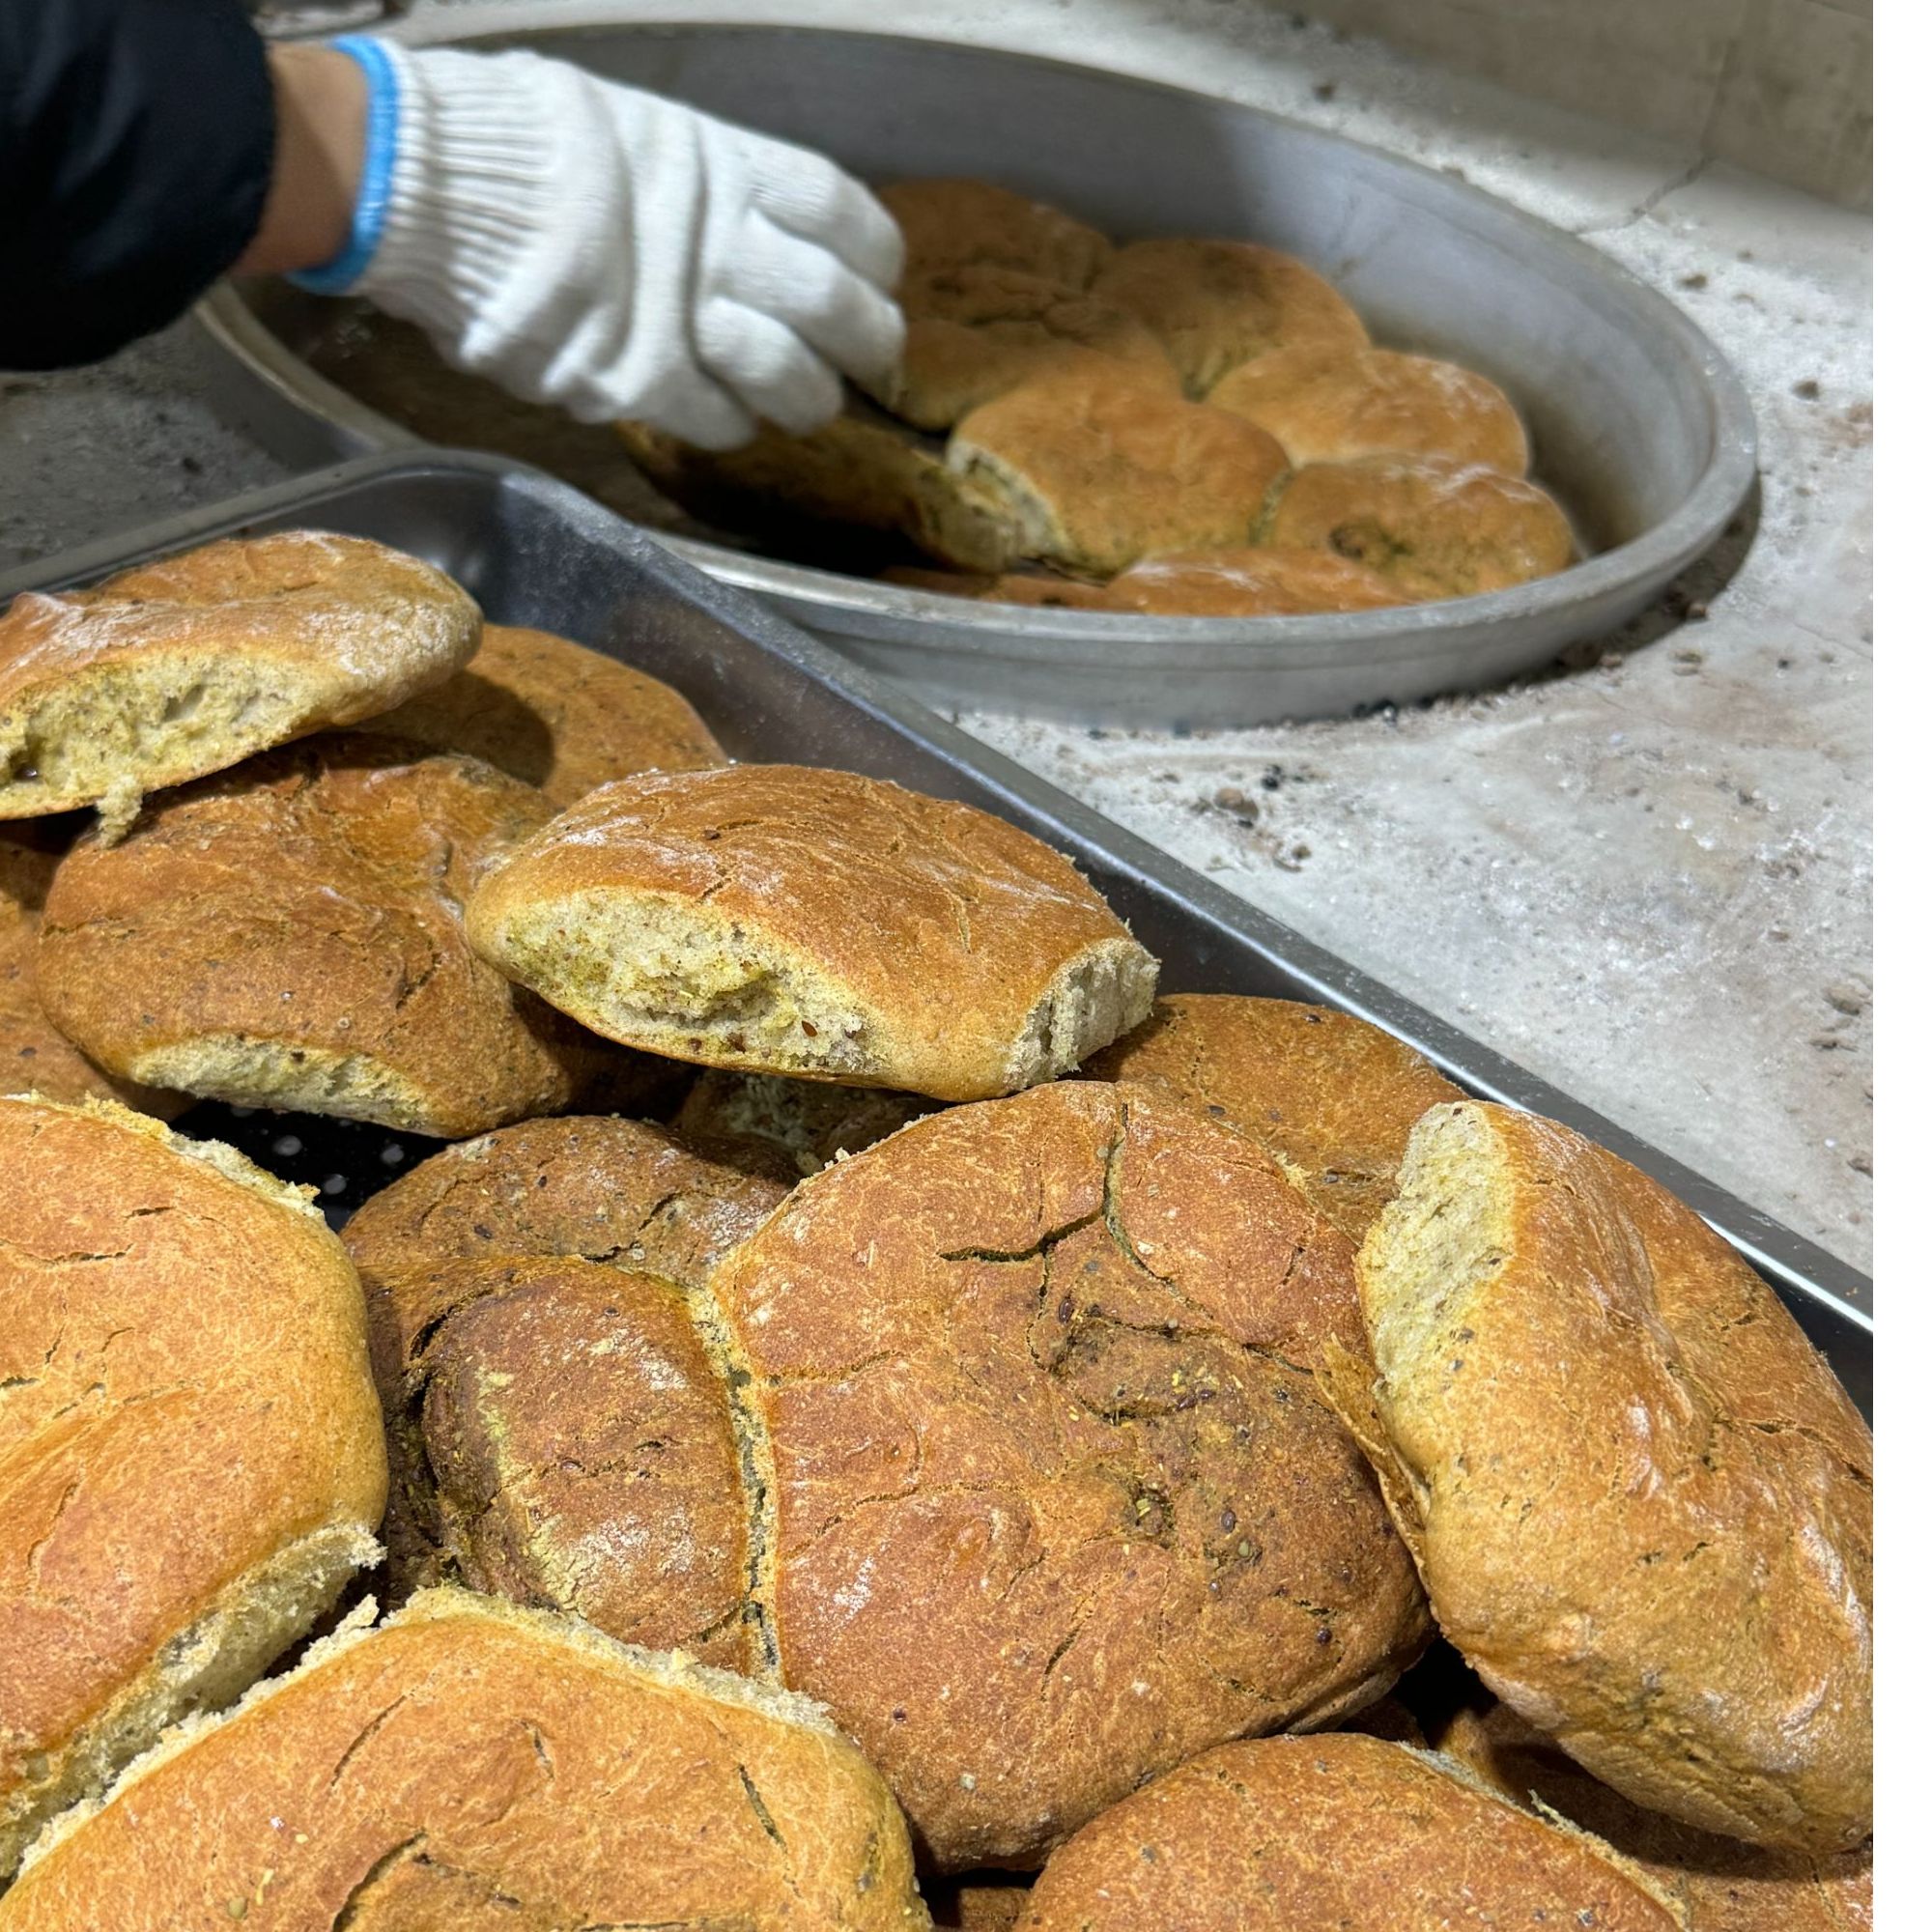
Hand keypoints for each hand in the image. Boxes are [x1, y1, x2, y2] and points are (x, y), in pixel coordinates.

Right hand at [283, 39, 904, 448]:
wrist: (432, 178)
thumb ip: (705, 185)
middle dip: (866, 344)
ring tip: (795, 402)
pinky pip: (720, 423)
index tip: (873, 280)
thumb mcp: (640, 131)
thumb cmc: (524, 143)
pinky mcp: (640, 379)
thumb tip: (750, 226)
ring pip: (795, 382)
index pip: (850, 217)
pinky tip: (713, 411)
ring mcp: (684, 317)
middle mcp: (723, 242)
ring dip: (805, 400)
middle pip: (841, 308)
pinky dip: (728, 425)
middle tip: (859, 361)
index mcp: (728, 167)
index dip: (876, 260)